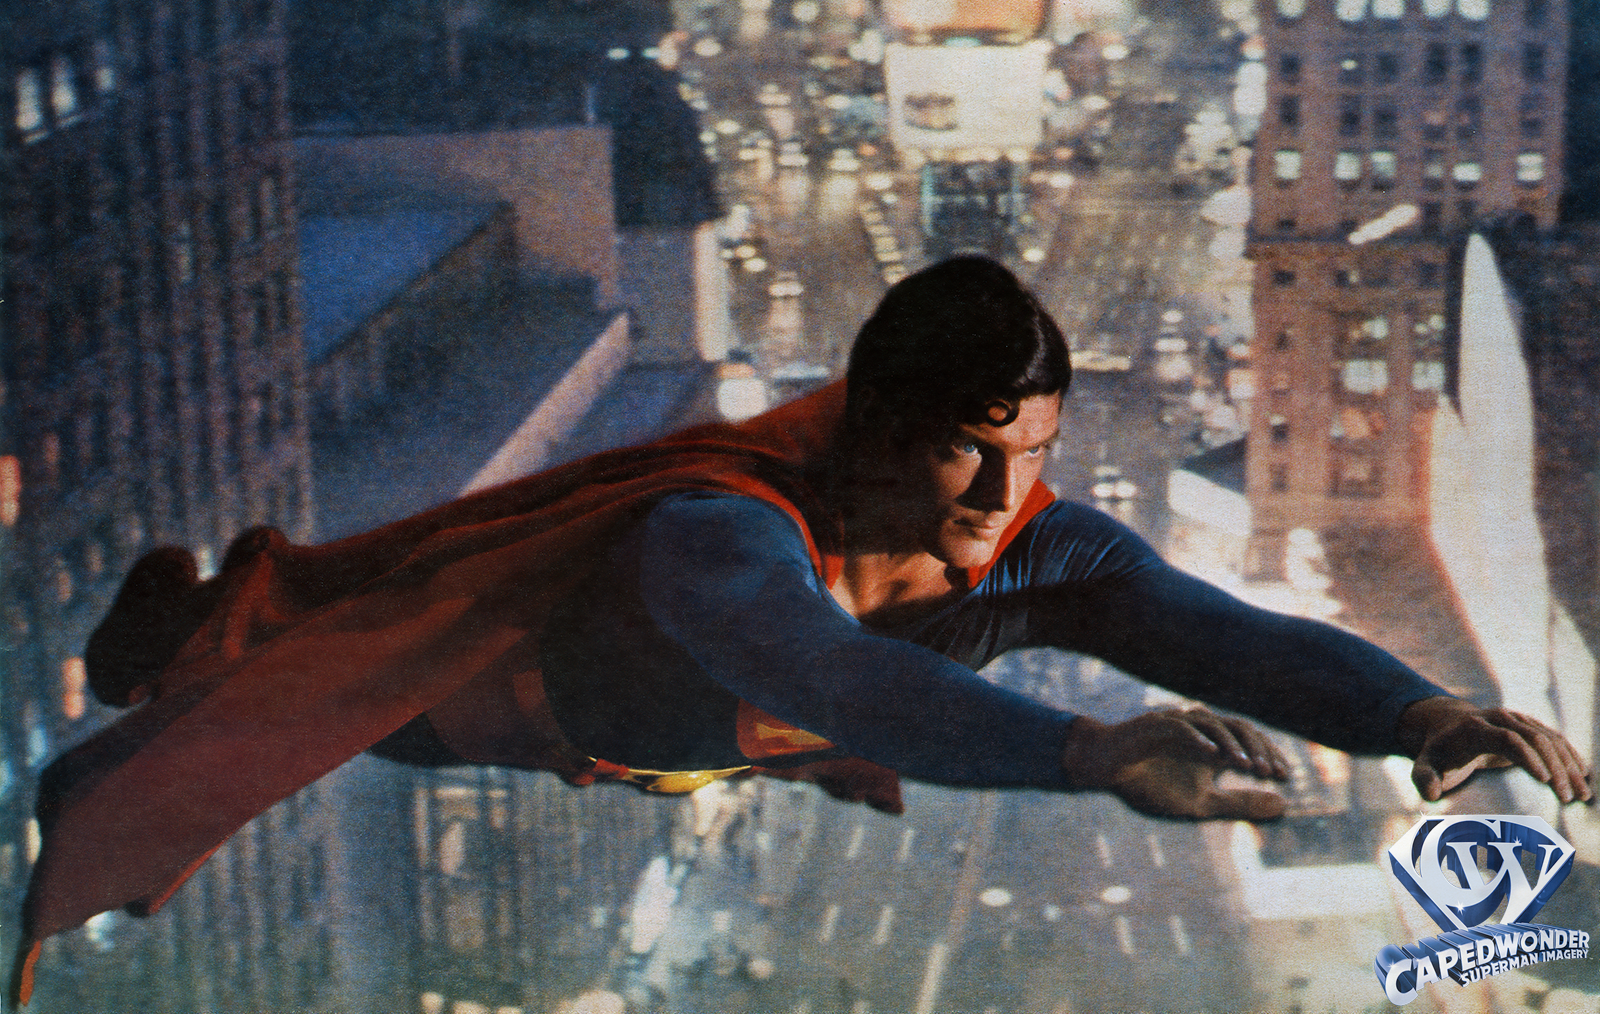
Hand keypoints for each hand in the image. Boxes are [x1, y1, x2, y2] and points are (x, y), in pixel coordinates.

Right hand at [1061, 707, 1290, 820]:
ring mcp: (1179, 724)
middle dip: (1257, 747)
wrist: (1108, 771)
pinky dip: (1198, 739)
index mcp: (1213, 746)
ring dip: (1232, 743)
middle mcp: (1201, 730)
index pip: (1250, 741)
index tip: (1284, 777)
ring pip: (1213, 723)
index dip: (1270, 755)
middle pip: (1239, 727)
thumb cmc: (1151, 784)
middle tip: (1270, 771)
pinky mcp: (1155, 724)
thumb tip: (1284, 806)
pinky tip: (1212, 755)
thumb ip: (1239, 803)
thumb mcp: (1201, 803)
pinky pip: (1181, 727)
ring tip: (1246, 765)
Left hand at [1397, 696, 1593, 803]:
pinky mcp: (1530, 725)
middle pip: (1535, 739)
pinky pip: (1556, 739)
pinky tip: (1584, 776)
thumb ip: (1423, 778)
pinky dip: (1571, 756)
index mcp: (1476, 727)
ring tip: (1583, 794)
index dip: (1528, 757)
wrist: (1448, 725)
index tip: (1545, 781)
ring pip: (1550, 738)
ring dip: (1569, 765)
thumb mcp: (1424, 764)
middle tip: (1568, 797)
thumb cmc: (1438, 752)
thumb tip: (1430, 795)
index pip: (1508, 738)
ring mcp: (1518, 719)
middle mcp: (1501, 718)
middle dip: (1555, 767)